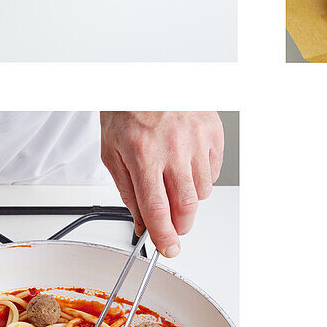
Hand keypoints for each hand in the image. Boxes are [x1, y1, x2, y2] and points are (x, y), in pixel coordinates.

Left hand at [100, 112, 223, 257]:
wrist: (145, 78)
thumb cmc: (126, 110)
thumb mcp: (112, 154)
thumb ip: (128, 193)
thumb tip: (142, 223)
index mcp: (143, 154)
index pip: (158, 209)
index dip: (164, 236)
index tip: (168, 248)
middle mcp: (173, 148)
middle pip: (186, 207)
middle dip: (180, 226)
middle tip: (173, 227)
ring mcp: (196, 139)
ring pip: (202, 192)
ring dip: (189, 200)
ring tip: (175, 183)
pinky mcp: (212, 132)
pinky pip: (214, 171)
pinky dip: (201, 178)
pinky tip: (186, 165)